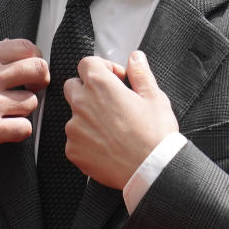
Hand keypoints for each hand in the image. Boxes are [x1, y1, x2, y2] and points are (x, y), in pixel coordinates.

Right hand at [0, 39, 48, 173]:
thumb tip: (9, 46)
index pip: (26, 47)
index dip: (35, 58)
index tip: (31, 68)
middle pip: (38, 70)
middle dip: (39, 80)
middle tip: (32, 88)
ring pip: (32, 102)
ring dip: (23, 109)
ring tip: (6, 112)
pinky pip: (24, 128)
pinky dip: (18, 130)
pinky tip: (5, 128)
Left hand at [63, 50, 177, 188]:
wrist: (152, 171)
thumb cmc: (155, 135)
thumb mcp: (154, 97)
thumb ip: (140, 73)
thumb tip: (135, 58)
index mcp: (100, 86)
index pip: (86, 63)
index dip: (102, 67)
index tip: (115, 78)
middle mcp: (82, 104)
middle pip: (73, 85)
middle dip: (88, 89)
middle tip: (110, 101)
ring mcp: (75, 128)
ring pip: (74, 114)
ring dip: (87, 116)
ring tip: (112, 128)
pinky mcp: (73, 150)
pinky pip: (74, 139)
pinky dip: (86, 140)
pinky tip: (107, 145)